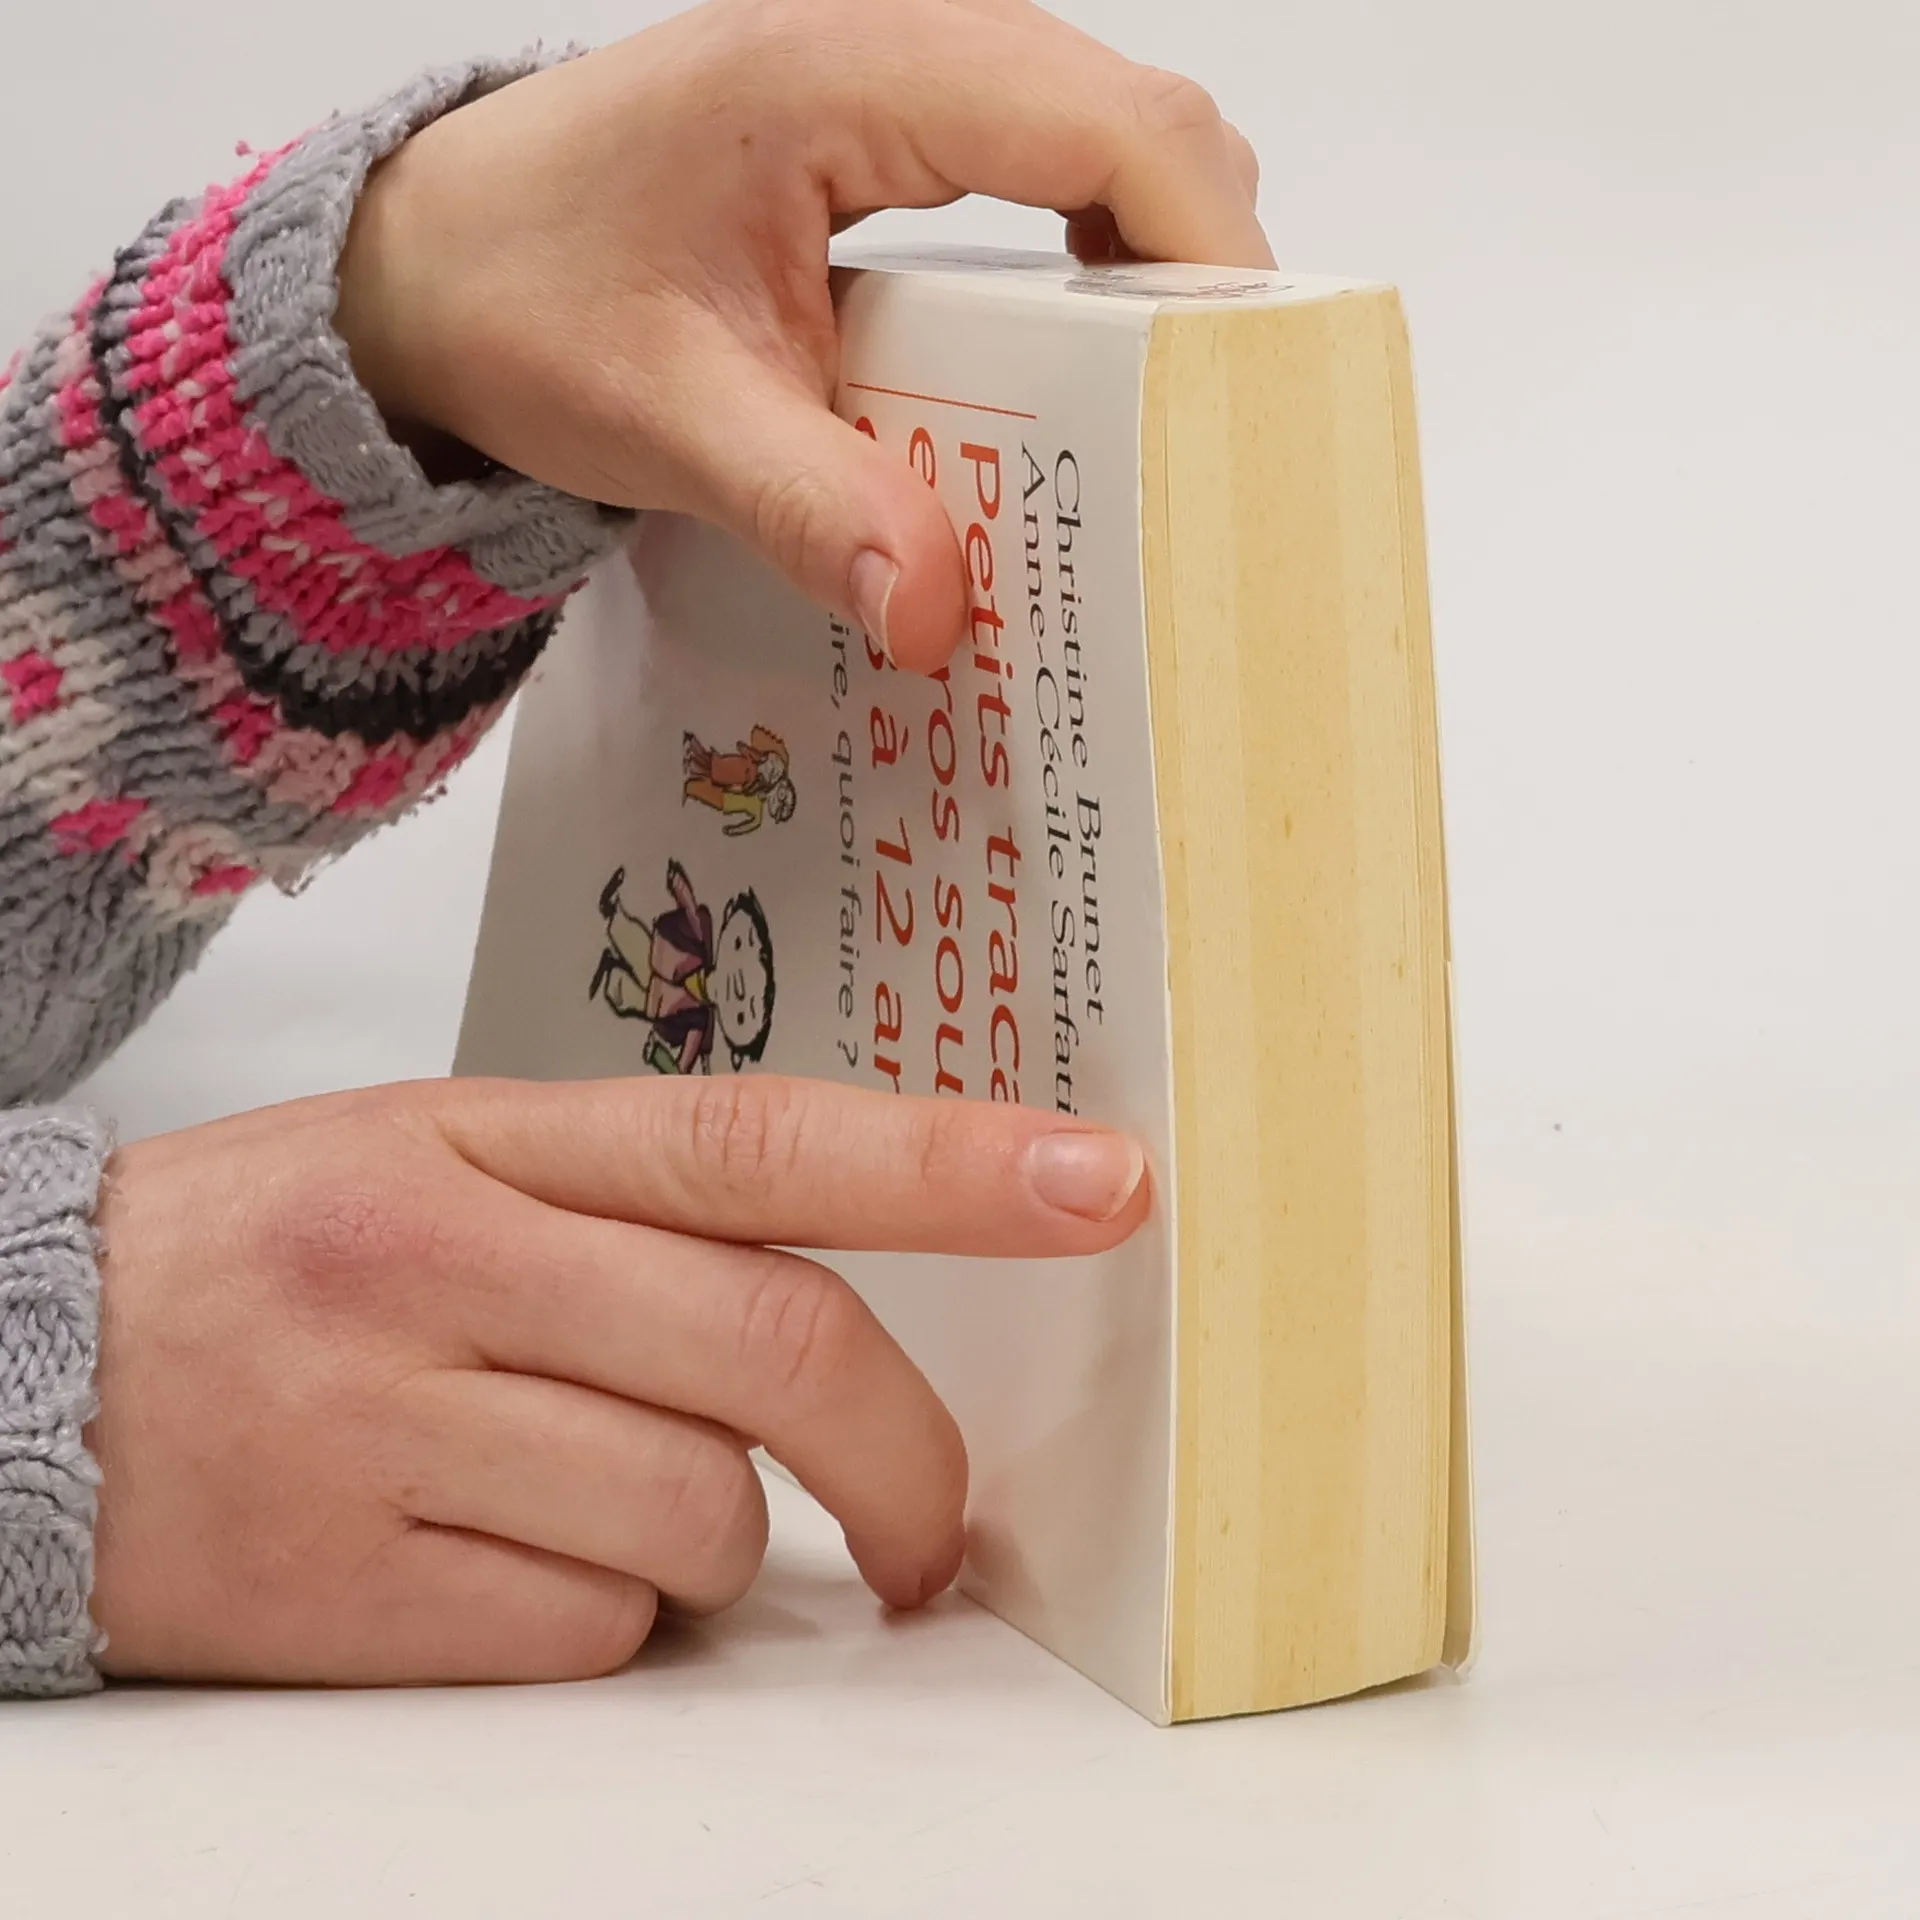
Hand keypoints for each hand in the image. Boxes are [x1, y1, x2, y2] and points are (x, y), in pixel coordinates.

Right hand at [85, 1076, 1147, 1682]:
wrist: (18, 1373)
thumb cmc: (270, 1250)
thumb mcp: (441, 1157)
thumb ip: (643, 1208)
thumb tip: (846, 1311)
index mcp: (486, 1138)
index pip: (760, 1138)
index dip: (951, 1162)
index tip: (1098, 1184)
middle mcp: (443, 1263)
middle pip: (777, 1349)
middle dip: (905, 1455)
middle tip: (936, 1522)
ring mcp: (389, 1428)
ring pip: (698, 1515)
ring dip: (721, 1543)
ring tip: (607, 1503)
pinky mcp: (342, 1590)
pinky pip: (589, 1634)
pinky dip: (611, 1622)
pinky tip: (518, 1568)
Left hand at [333, 0, 1268, 669]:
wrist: (421, 265)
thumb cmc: (519, 298)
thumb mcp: (659, 418)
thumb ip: (808, 508)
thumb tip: (936, 613)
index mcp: (841, 73)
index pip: (1102, 118)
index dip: (1205, 243)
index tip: (1246, 382)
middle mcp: (888, 48)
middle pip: (1132, 116)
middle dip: (1200, 264)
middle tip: (1216, 423)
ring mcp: (890, 84)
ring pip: (1098, 137)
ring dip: (1148, 265)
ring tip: (1160, 410)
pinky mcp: (880, 138)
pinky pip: (1036, 170)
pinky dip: (1083, 263)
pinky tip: (1068, 369)